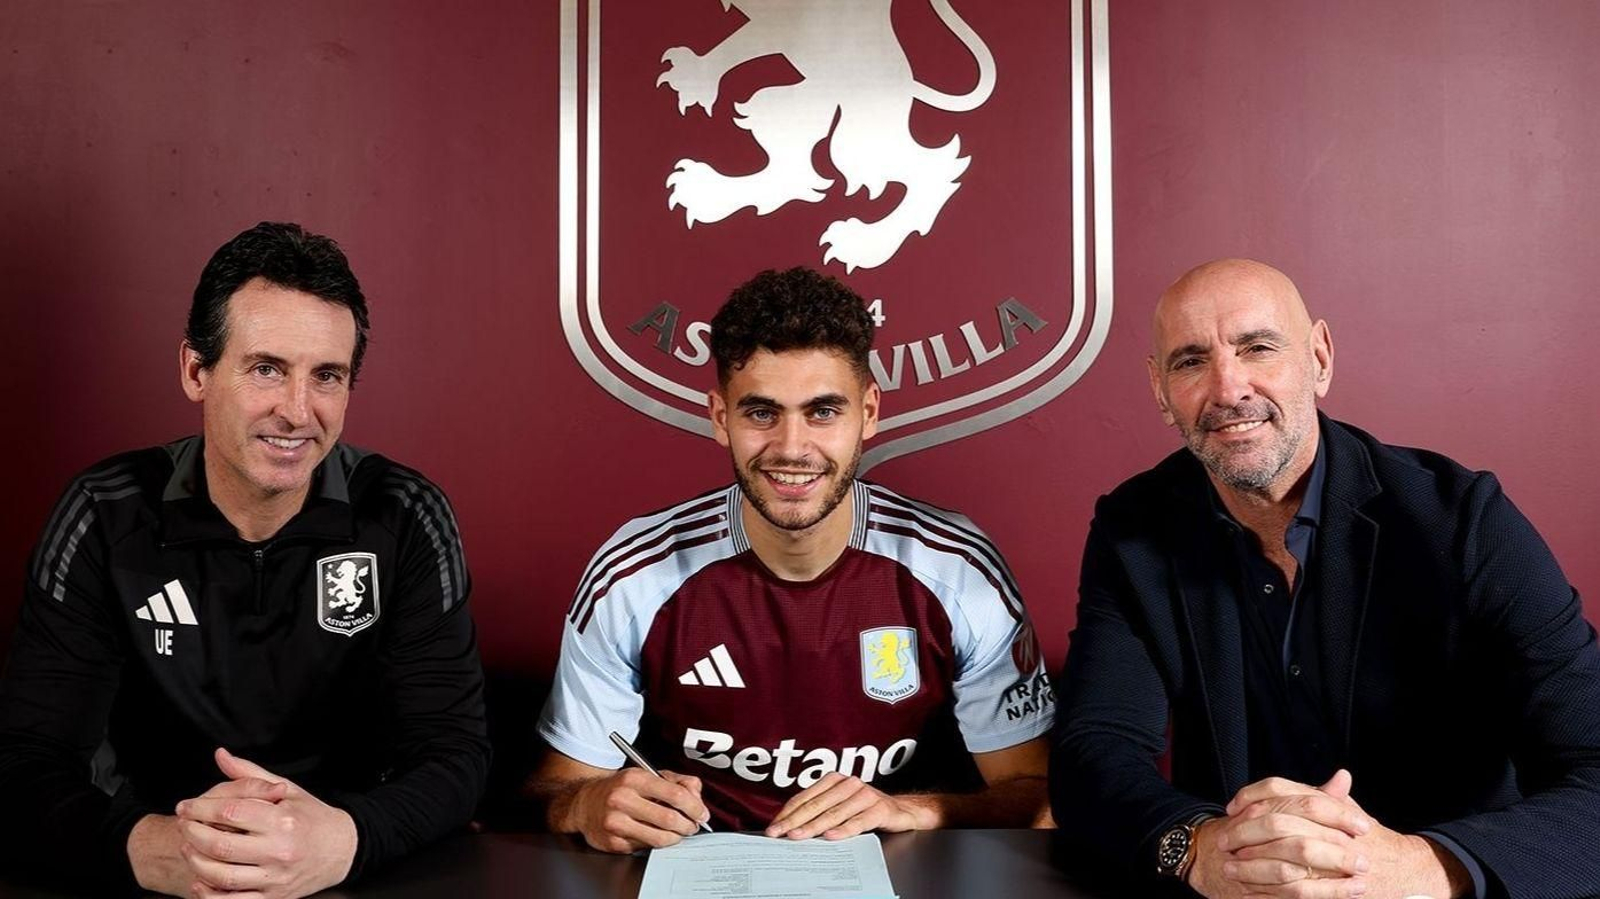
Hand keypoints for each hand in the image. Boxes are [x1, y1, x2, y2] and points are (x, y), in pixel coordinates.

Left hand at [173, 748, 356, 898]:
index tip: (186, 806)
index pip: (230, 811)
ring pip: (222, 876)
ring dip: (196, 862)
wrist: (342, 850)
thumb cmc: (312, 818)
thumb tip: (221, 756)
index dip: (200, 808)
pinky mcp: (274, 898)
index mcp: (283, 820)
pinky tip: (201, 881)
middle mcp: (280, 850)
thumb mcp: (288, 790)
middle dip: (192, 834)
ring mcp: (276, 878)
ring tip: (189, 848)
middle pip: (220, 845)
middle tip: (184, 825)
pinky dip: (209, 894)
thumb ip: (250, 774)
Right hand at [564, 768, 709, 853]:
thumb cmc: (620, 788)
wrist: (584, 803)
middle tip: (693, 826)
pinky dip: (657, 843)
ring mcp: (616, 823)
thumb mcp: (646, 774)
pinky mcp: (613, 842)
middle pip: (670, 819)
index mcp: (634, 779)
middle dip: (689, 826)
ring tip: (678, 832)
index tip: (701, 814)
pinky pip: (646, 847)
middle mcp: (622, 799)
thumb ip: (676, 781)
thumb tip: (697, 795)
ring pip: (660, 838)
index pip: (676, 795)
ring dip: (676, 838)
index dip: (695, 807)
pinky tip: (656, 834)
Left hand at [765, 773, 936, 839]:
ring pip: (834, 813)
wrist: (901, 810)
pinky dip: (843, 830)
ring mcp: (865, 795)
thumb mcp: (840, 805)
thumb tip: (789, 825)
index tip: (773, 827)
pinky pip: (858, 822)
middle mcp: (848, 784)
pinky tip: (830, 837)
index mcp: (834, 780)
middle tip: (778, 833)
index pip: (805, 797)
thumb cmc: (864, 808)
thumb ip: (819, 810)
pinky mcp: (879, 809)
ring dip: (813, 826)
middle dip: (794, 821)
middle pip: (816, 805)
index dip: (787, 812)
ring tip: (797, 836)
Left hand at [1217, 770, 1467, 897]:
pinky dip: (1270, 890)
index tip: (1232, 808)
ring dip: (1252, 864)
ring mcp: (1333, 859)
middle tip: (1223, 840)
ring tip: (1229, 867)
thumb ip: (1322, 794)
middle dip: (1244, 833)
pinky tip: (1251, 891)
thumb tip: (1304, 778)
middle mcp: (1331, 830)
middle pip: (1276, 824)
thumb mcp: (1345, 809)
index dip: (1251, 796)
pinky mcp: (1333, 888)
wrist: (1404, 870)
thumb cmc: (1368, 838)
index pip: (1281, 791)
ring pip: (1283, 859)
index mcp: (1328, 805)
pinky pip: (1296, 890)